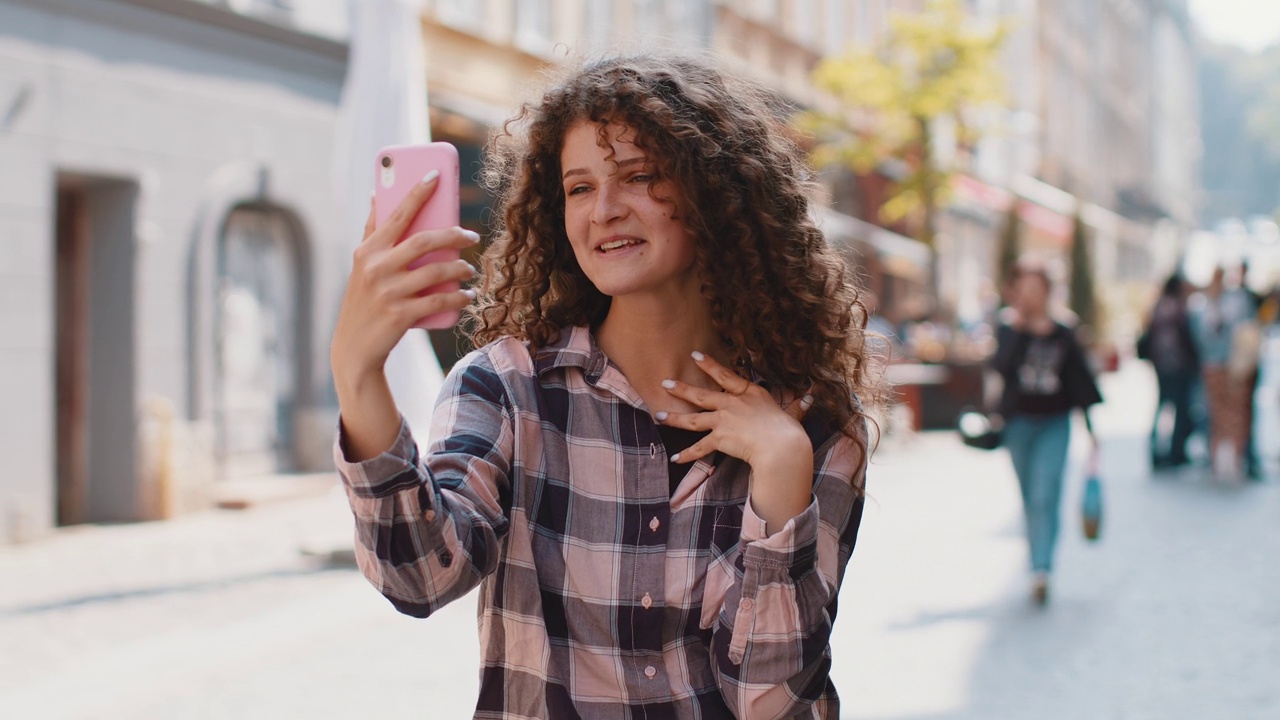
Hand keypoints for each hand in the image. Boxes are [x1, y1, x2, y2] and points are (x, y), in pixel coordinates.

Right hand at [330, 174, 479, 388]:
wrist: (354, 347)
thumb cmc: (364, 299)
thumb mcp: (362, 264)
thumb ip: (372, 231)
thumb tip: (378, 193)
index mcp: (368, 251)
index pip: (397, 214)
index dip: (417, 193)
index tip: (436, 175)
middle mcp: (376, 268)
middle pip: (424, 241)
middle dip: (453, 235)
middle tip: (471, 236)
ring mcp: (388, 292)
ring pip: (436, 271)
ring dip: (460, 268)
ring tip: (468, 269)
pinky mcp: (400, 315)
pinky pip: (439, 300)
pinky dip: (458, 297)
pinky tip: (467, 296)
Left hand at [657, 352, 815, 531]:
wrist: (781, 447)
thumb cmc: (789, 431)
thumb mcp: (793, 414)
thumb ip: (797, 406)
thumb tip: (810, 397)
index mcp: (750, 394)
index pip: (726, 376)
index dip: (709, 365)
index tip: (694, 355)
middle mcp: (733, 404)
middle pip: (702, 395)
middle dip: (682, 388)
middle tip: (665, 382)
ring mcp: (724, 420)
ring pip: (693, 418)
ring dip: (674, 418)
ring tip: (658, 415)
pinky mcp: (720, 438)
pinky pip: (700, 448)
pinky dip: (688, 455)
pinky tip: (675, 458)